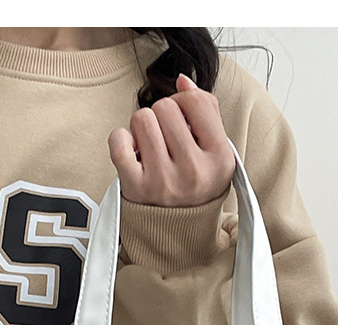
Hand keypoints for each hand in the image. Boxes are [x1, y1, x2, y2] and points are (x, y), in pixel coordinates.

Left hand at [108, 73, 234, 206]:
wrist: (179, 232)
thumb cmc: (197, 184)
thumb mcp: (216, 151)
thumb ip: (206, 110)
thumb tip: (182, 80)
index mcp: (219, 159)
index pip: (195, 101)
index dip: (185, 101)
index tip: (184, 119)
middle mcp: (193, 171)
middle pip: (165, 107)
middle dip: (163, 116)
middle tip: (167, 139)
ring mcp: (163, 181)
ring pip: (142, 118)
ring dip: (143, 127)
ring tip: (152, 147)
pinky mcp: (135, 188)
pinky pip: (118, 139)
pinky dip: (121, 140)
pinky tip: (133, 152)